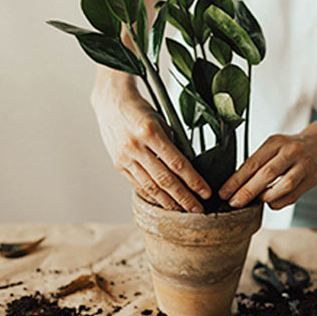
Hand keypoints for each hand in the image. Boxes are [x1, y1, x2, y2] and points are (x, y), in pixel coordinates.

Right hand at [91, 72, 210, 211]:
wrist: (110, 102)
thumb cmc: (140, 110)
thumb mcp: (161, 121)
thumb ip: (172, 143)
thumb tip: (188, 168)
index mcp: (150, 132)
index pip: (177, 163)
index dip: (193, 180)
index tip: (206, 192)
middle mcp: (136, 146)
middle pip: (165, 180)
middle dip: (184, 198)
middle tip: (198, 211)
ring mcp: (125, 157)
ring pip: (150, 187)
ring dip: (169, 203)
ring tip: (183, 212)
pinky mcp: (118, 165)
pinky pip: (138, 185)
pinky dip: (152, 197)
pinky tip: (163, 204)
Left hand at [219, 131, 316, 209]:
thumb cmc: (290, 148)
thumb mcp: (273, 146)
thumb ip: (258, 162)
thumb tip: (235, 184)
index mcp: (276, 142)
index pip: (252, 162)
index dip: (236, 180)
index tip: (224, 193)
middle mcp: (290, 152)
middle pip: (266, 174)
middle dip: (247, 191)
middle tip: (233, 203)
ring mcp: (303, 166)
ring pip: (283, 186)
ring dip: (265, 196)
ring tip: (254, 201)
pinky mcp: (310, 180)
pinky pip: (292, 196)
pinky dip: (278, 202)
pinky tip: (270, 202)